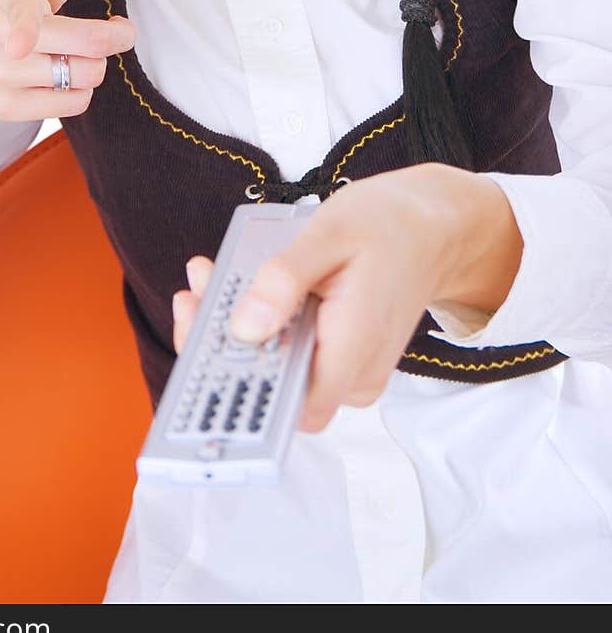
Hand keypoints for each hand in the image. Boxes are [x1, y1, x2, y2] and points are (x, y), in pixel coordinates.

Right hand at [0, 0, 153, 122]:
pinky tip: (63, 75)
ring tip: (77, 53)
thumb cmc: (6, 7)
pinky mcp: (6, 107)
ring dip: (95, 64)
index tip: (19, 46)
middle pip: (85, 46)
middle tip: (118, 31)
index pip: (20, 13)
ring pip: (85, 76)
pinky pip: (74, 103)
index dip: (23, 30)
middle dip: (117, 37)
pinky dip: (81, 90)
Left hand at [172, 165, 514, 432]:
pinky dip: (261, 323)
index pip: (285, 407)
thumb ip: (285, 281)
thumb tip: (244, 326)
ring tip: (211, 276)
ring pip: (276, 370)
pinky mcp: (341, 356)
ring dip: (236, 329)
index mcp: (353, 349)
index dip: (236, 387)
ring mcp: (348, 370)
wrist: (435, 227)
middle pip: (271, 389)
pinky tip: (242, 285)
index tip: (200, 343)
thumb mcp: (330, 233)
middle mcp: (352, 374)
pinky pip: (290, 353)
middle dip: (221, 344)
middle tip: (197, 289)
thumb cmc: (389, 224)